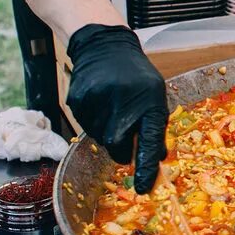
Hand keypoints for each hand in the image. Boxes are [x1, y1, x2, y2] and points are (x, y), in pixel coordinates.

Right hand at [65, 24, 168, 192]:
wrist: (104, 46)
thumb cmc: (135, 75)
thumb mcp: (155, 95)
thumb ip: (155, 127)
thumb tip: (157, 158)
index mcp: (149, 102)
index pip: (149, 142)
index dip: (146, 167)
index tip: (142, 188)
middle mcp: (123, 102)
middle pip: (119, 146)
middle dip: (122, 147)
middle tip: (124, 131)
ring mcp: (98, 101)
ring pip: (101, 139)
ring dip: (107, 132)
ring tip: (112, 108)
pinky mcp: (78, 101)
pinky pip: (86, 127)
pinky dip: (94, 122)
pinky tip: (99, 102)